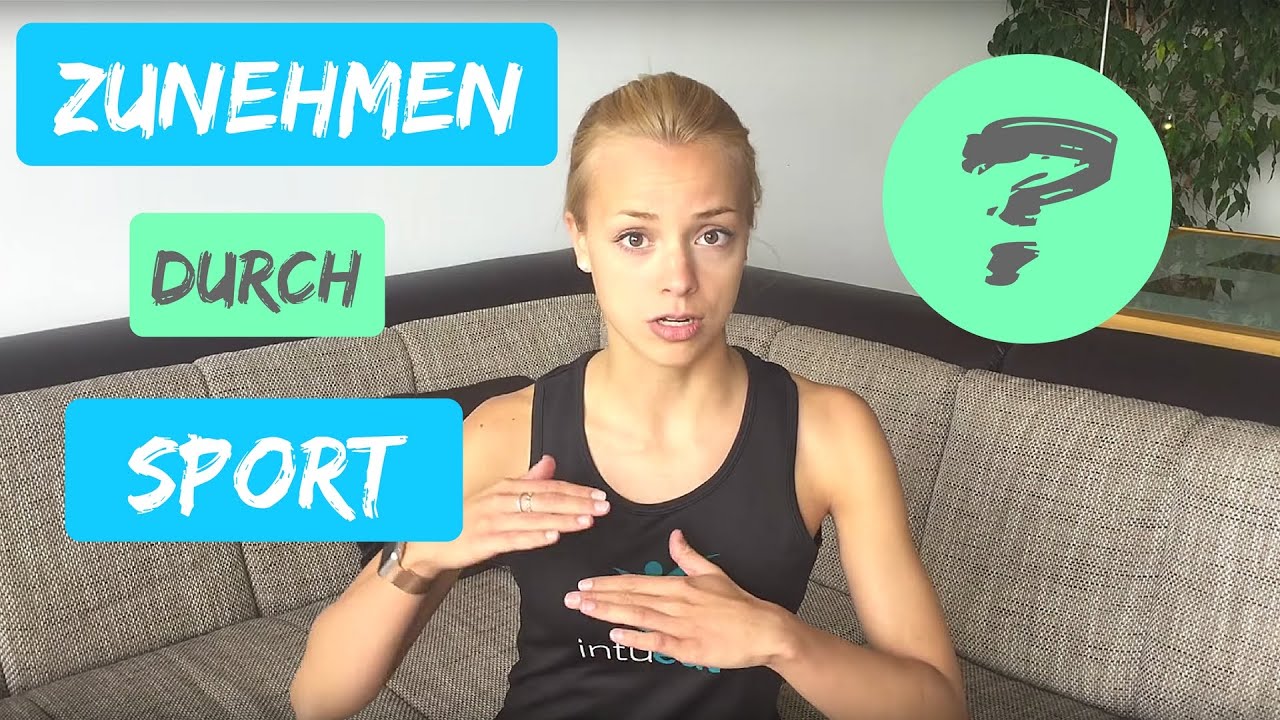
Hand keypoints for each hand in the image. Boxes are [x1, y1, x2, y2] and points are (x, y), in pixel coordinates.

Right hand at [402, 455, 609, 574]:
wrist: (432, 539)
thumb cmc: (469, 516)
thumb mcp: (498, 494)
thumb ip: (527, 480)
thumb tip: (550, 462)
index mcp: (506, 487)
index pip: (547, 487)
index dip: (575, 491)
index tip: (599, 495)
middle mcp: (500, 500)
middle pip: (545, 500)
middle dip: (577, 503)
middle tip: (603, 506)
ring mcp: (491, 520)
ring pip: (533, 519)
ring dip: (562, 519)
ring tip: (587, 520)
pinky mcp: (484, 541)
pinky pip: (513, 539)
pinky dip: (534, 537)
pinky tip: (552, 537)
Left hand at [563, 528, 793, 670]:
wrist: (764, 628)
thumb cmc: (736, 603)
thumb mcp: (712, 572)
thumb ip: (688, 556)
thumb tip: (674, 535)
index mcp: (679, 585)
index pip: (636, 582)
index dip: (608, 582)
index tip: (585, 582)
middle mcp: (676, 602)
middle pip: (631, 598)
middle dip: (598, 597)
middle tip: (570, 597)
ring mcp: (681, 625)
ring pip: (639, 616)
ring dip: (609, 612)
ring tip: (584, 609)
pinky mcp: (690, 647)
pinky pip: (659, 641)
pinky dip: (637, 638)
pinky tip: (616, 635)